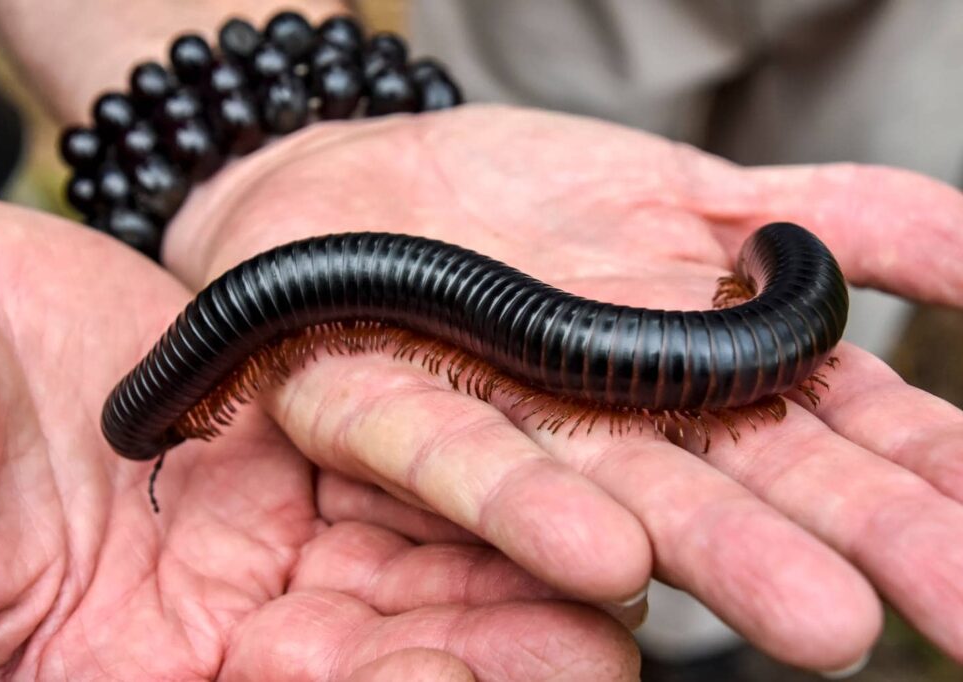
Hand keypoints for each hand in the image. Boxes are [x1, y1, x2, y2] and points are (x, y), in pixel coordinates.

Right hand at [0, 197, 640, 679]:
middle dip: (485, 656)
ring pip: (407, 567)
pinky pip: (396, 464)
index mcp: (128, 677)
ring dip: (506, 574)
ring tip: (613, 569)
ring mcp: (262, 538)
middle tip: (597, 650)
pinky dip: (468, 477)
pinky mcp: (294, 446)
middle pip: (377, 660)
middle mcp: (216, 630)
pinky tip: (553, 484)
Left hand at [164, 105, 962, 672]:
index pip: (840, 436)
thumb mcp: (711, 194)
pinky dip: (526, 505)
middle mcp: (628, 419)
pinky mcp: (398, 408)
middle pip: (750, 482)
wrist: (375, 185)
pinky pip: (461, 456)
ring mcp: (522, 418)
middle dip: (844, 544)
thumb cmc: (539, 201)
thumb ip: (849, 221)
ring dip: (720, 552)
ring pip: (628, 490)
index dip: (920, 487)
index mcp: (707, 376)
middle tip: (930, 620)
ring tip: (812, 619)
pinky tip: (603, 554)